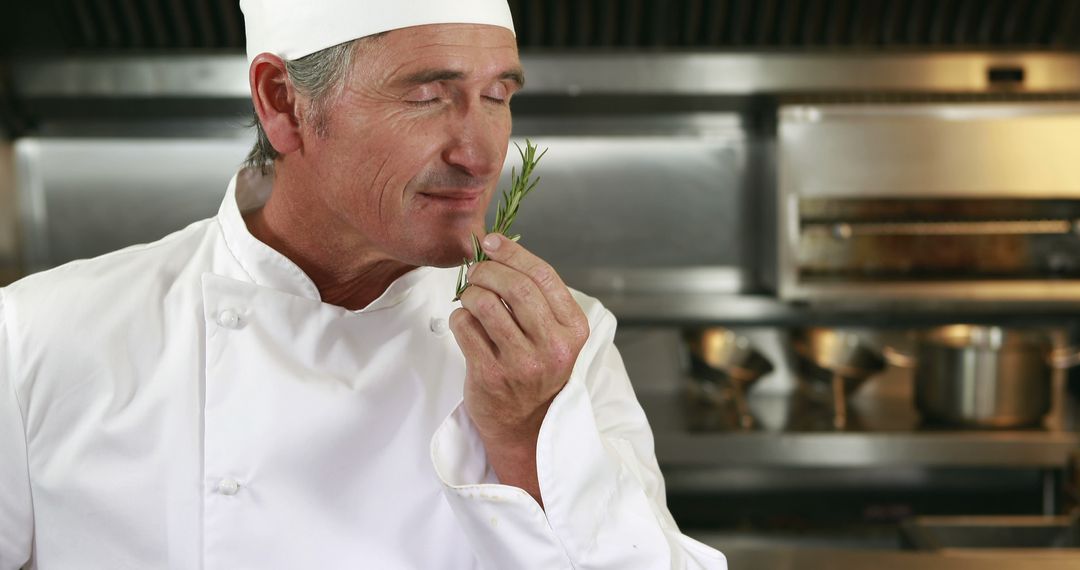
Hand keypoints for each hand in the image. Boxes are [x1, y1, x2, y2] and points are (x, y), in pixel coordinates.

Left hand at [449, 233, 589, 504]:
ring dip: (471, 293)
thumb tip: (500, 249)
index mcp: (574, 330)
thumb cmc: (539, 373)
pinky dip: (459, 318)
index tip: (492, 242)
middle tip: (476, 269)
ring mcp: (522, 364)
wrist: (528, 428)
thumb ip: (539, 299)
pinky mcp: (491, 376)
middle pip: (515, 287)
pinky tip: (466, 325)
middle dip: (488, 270)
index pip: (544, 276)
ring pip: (486, 304)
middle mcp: (553, 347)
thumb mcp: (555, 337)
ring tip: (471, 298)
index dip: (514, 253)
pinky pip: (465, 328)